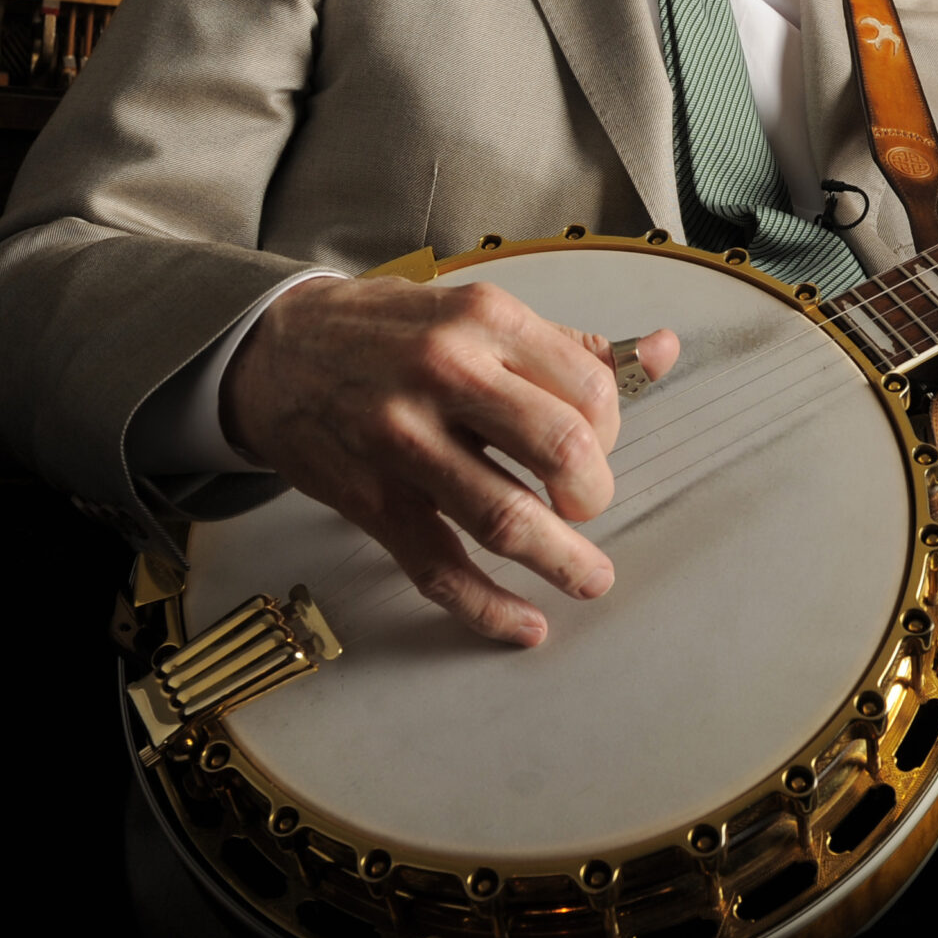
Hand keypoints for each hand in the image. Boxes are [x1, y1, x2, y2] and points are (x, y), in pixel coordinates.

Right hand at [221, 276, 679, 646]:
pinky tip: (525, 625)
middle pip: (560, 450)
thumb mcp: (475, 312)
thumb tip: (663, 352)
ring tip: (590, 579)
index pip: (590, 388)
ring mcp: (403, 441)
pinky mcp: (371, 499)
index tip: (596, 445)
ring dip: (563, 562)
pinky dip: (488, 608)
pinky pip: (439, 568)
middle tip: (589, 506)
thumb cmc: (390, 332)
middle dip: (594, 494)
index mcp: (484, 319)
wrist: (275, 352)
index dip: (611, 429)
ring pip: (504, 517)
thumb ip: (568, 344)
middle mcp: (445, 373)